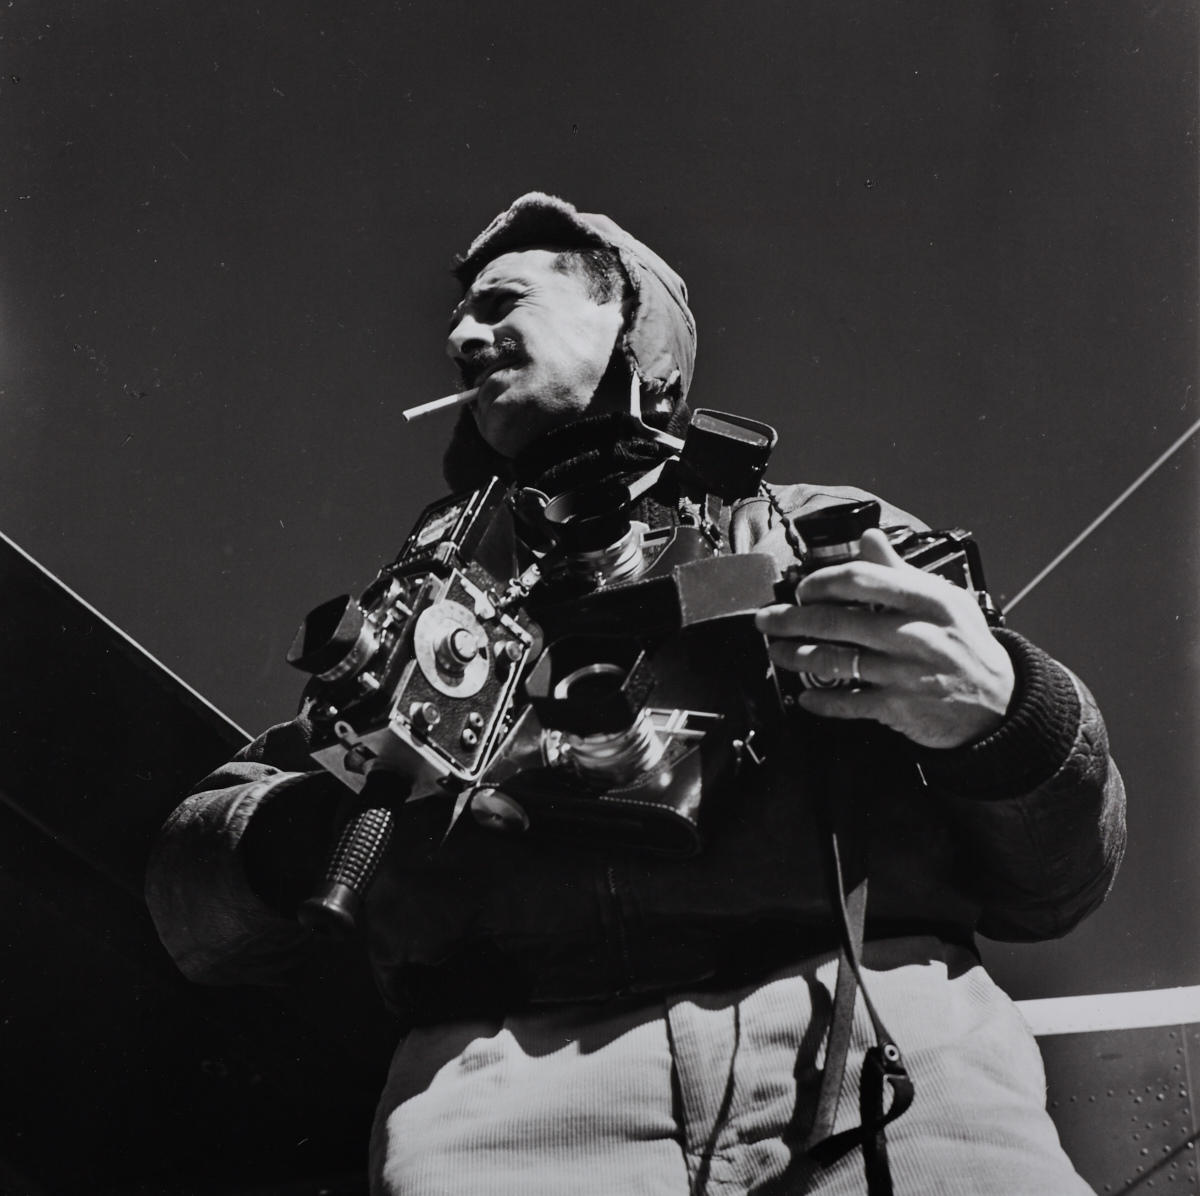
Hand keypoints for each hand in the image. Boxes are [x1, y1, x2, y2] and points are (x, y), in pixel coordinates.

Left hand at [754, 528, 1014, 748]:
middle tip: (767, 620)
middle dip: (792, 620)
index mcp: (926, 600)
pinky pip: (849, 702)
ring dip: (796, 657)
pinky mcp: (900, 707)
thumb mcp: (944, 599)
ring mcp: (906, 672)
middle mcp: (914, 634)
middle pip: (837, 621)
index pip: (861, 579)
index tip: (802, 588)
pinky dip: (821, 700)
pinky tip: (804, 696)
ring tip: (777, 653)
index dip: (822, 581)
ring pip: (836, 661)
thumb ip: (899, 570)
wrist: (1000, 702)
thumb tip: (869, 537)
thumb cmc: (965, 643)